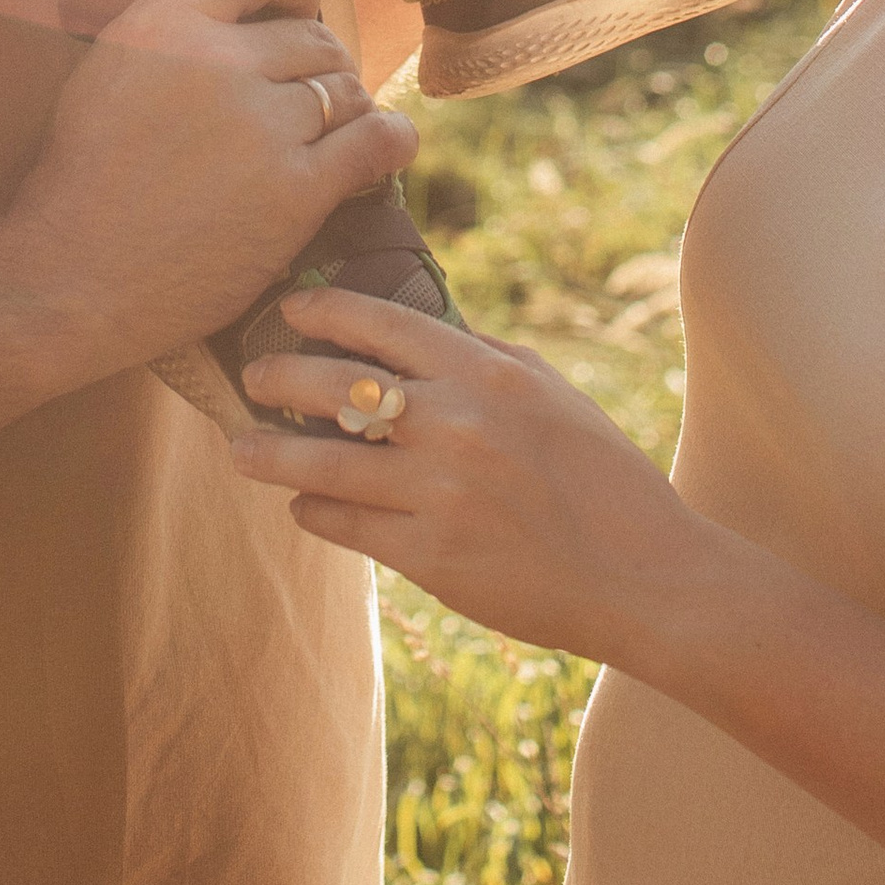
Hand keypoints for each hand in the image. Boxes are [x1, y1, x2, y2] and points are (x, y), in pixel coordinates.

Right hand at [2, 0, 414, 375]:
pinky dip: (390, 140)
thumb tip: (254, 12)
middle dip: (317, 67)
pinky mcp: (293, 191)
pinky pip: (374, 142)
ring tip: (328, 136)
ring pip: (344, 89)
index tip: (299, 8)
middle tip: (302, 105)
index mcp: (162, 20)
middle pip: (311, 37)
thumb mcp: (109, 68)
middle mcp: (215, 61)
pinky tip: (389, 146)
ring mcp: (259, 125)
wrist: (69, 279)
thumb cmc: (83, 180)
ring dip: (346, 110)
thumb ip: (174, 29)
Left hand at [228, 288, 707, 659]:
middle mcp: (457, 424)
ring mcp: (439, 492)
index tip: (288, 310)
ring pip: (322, 461)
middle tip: (251, 377)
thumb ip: (488, 358)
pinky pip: (346, 524)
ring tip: (240, 450)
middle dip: (277, 376)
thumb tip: (428, 330)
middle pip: (335, 385)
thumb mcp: (553, 394)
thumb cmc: (606, 478)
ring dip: (270, 453)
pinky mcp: (430, 556)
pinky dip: (315, 510)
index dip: (323, 311)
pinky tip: (304, 504)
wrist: (644, 574)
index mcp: (488, 373)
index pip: (381, 323)